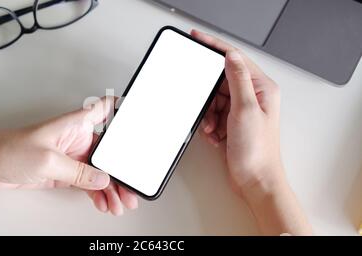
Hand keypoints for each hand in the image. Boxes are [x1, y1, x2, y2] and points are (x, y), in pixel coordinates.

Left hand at [0, 97, 137, 214]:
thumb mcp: (47, 161)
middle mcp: (77, 139)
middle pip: (109, 152)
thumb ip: (78, 172)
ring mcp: (72, 157)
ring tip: (120, 202)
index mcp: (75, 124)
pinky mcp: (65, 173)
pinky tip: (104, 203)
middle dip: (121, 170)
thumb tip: (103, 179)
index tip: (142, 115)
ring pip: (100, 172)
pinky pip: (88, 183)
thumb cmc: (8, 149)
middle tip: (131, 187)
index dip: (124, 109)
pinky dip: (98, 193)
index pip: (105, 109)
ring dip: (111, 187)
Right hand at [192, 30, 311, 234]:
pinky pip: (212, 114)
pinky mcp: (232, 123)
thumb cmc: (258, 152)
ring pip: (213, 99)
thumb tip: (230, 56)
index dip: (215, 47)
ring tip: (214, 128)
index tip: (198, 38)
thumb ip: (237, 80)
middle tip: (208, 109)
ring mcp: (241, 111)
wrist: (255, 181)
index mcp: (262, 89)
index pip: (236, 58)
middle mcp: (253, 97)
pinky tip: (215, 135)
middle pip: (220, 82)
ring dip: (209, 114)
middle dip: (209, 96)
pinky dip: (209, 124)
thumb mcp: (246, 110)